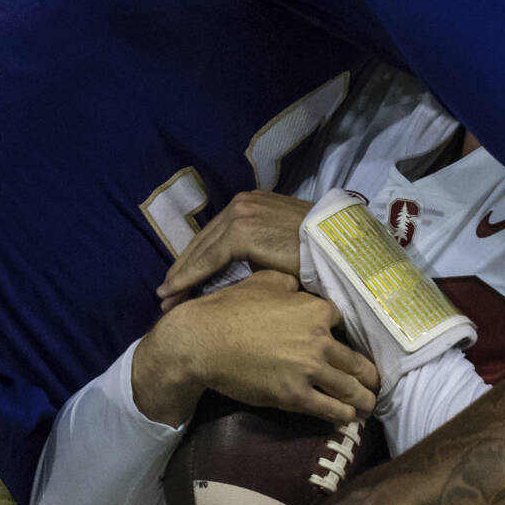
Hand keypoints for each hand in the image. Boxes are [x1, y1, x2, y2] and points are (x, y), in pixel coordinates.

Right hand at [133, 269, 378, 426]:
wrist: (203, 342)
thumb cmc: (230, 308)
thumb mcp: (264, 282)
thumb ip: (291, 285)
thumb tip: (300, 287)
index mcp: (316, 310)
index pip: (345, 323)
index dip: (349, 334)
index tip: (356, 345)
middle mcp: (320, 340)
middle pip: (357, 361)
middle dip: (371, 375)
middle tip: (377, 383)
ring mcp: (309, 370)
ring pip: (349, 388)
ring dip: (363, 399)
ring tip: (370, 405)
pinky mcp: (294, 395)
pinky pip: (329, 408)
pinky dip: (344, 415)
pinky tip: (351, 418)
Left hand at [159, 191, 313, 310]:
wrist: (338, 245)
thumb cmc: (318, 251)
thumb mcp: (282, 246)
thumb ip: (259, 251)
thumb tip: (243, 275)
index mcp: (251, 204)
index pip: (215, 235)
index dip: (195, 260)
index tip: (181, 283)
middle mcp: (241, 204)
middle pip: (203, 241)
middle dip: (183, 270)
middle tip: (166, 296)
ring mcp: (239, 215)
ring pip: (201, 251)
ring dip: (181, 277)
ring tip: (166, 300)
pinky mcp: (240, 232)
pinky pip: (208, 260)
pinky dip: (189, 278)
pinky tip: (176, 293)